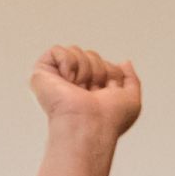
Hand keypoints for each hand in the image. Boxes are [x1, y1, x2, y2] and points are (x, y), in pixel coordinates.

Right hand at [27, 45, 142, 144]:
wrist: (90, 125)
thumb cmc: (110, 119)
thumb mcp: (131, 99)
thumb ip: (131, 79)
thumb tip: (125, 62)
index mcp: (92, 88)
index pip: (106, 65)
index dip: (112, 75)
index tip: (108, 92)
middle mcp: (74, 83)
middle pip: (92, 55)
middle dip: (99, 71)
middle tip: (92, 91)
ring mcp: (58, 78)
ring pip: (76, 51)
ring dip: (85, 69)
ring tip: (79, 88)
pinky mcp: (42, 74)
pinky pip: (57, 50)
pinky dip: (68, 62)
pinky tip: (68, 80)